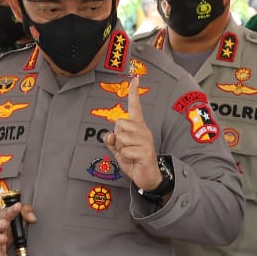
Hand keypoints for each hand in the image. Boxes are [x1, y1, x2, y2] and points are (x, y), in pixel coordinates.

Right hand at [0, 201, 38, 255]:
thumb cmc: (5, 226)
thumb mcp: (14, 217)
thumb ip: (26, 212)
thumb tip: (33, 218)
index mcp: (1, 217)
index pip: (7, 212)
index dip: (12, 209)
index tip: (18, 206)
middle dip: (1, 224)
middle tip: (5, 223)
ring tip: (4, 239)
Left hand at [101, 73, 160, 191]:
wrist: (147, 177)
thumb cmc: (134, 160)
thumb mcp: (119, 150)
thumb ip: (112, 141)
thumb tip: (108, 135)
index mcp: (137, 127)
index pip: (135, 107)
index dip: (134, 93)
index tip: (135, 78)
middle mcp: (143, 130)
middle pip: (120, 123)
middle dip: (117, 137)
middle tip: (125, 147)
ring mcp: (146, 140)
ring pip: (121, 137)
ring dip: (121, 148)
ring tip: (130, 154)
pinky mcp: (146, 151)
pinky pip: (125, 151)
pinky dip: (125, 157)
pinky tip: (134, 160)